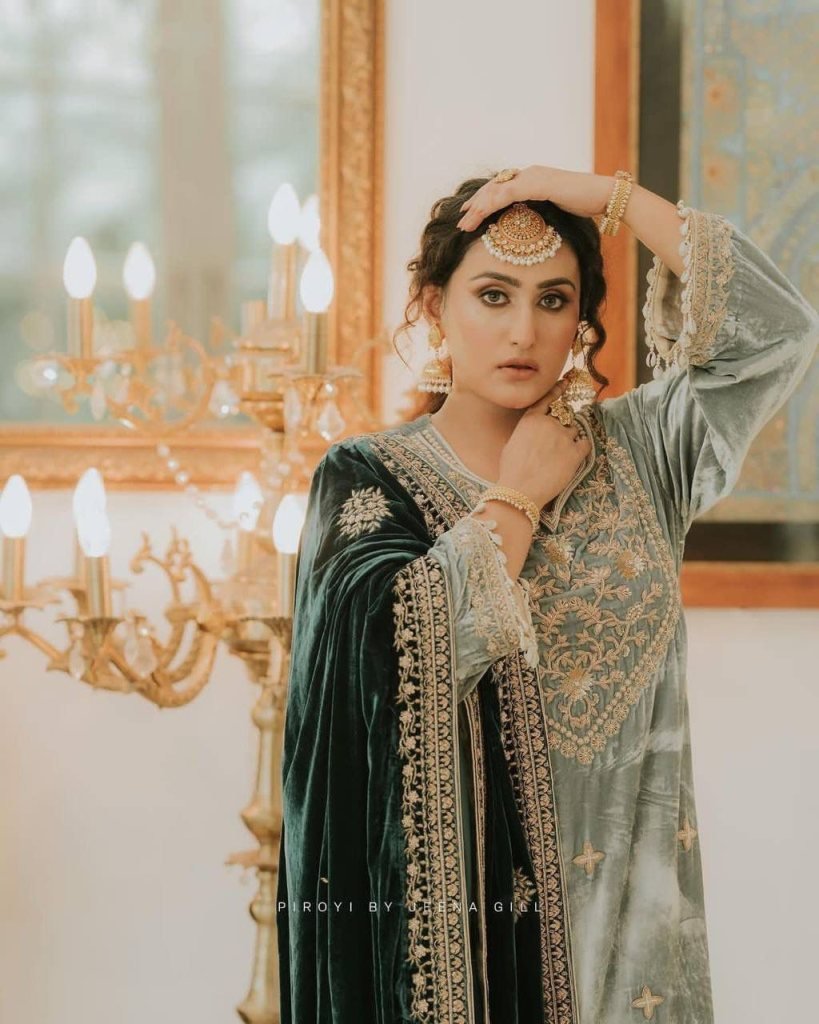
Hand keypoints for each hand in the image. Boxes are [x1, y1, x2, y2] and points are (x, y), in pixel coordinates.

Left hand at [456, 165, 613, 230]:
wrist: (604, 196)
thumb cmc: (585, 206)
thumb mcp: (556, 209)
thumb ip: (540, 212)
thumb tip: (529, 227)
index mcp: (532, 179)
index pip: (501, 189)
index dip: (483, 201)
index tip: (469, 214)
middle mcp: (530, 173)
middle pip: (493, 188)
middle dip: (475, 205)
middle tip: (460, 220)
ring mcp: (533, 176)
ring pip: (496, 191)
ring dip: (478, 208)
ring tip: (464, 223)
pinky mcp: (538, 183)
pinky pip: (508, 194)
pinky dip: (491, 204)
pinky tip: (480, 215)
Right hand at [497, 379, 591, 508]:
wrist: (520, 491)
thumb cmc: (511, 471)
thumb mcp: (511, 444)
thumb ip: (526, 431)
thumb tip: (534, 431)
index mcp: (531, 420)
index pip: (547, 399)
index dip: (558, 391)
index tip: (566, 383)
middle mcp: (549, 424)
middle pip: (563, 418)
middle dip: (560, 429)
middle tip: (553, 447)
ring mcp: (564, 438)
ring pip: (574, 431)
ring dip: (570, 440)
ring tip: (559, 457)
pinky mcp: (575, 453)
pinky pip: (585, 443)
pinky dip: (581, 448)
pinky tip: (574, 457)